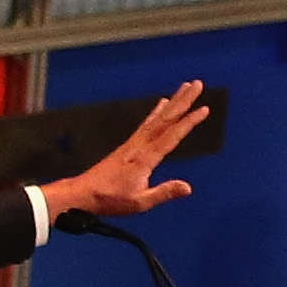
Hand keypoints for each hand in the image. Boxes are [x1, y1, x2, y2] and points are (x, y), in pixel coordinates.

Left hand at [43, 80, 210, 222]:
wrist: (82, 193)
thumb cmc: (109, 198)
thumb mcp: (139, 202)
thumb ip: (163, 192)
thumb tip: (188, 187)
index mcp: (145, 158)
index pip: (171, 136)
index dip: (188, 122)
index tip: (204, 109)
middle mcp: (140, 146)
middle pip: (165, 119)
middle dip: (183, 101)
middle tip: (196, 84)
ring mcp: (133, 143)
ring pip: (157, 118)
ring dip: (172, 102)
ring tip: (184, 88)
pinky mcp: (128, 145)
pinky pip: (146, 124)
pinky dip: (156, 112)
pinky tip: (162, 105)